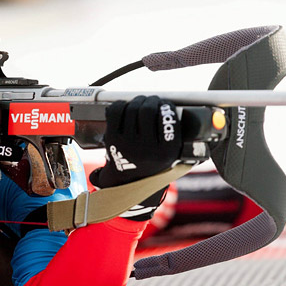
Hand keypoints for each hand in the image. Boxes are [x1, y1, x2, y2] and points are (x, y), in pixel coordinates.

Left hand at [89, 96, 181, 219]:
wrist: (127, 184)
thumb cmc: (151, 166)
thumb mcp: (170, 157)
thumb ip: (173, 136)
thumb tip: (168, 108)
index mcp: (166, 152)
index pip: (169, 119)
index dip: (167, 106)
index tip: (166, 104)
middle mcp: (146, 148)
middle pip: (148, 110)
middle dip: (151, 100)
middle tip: (152, 101)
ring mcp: (127, 143)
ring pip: (132, 108)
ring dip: (137, 101)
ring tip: (140, 103)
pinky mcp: (112, 139)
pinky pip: (116, 111)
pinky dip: (120, 105)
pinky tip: (125, 106)